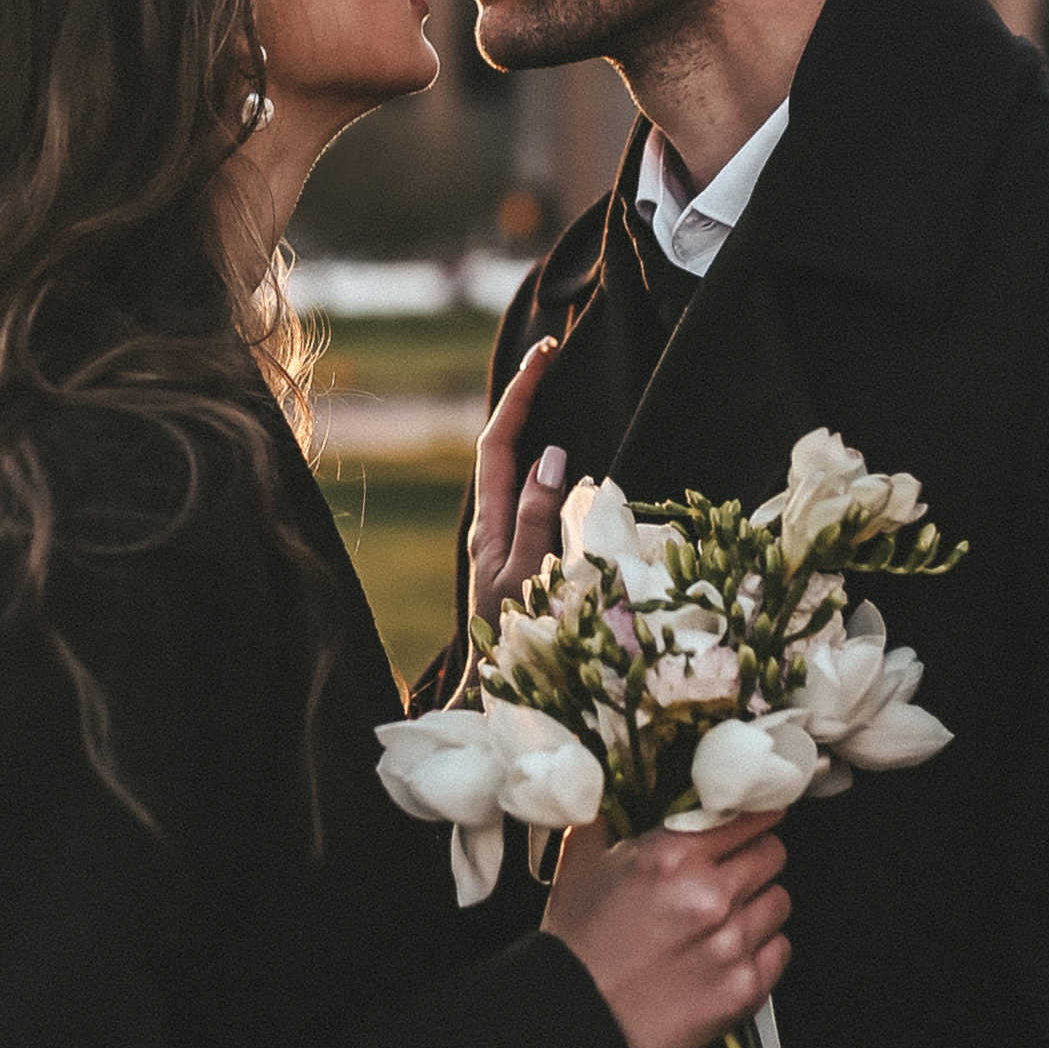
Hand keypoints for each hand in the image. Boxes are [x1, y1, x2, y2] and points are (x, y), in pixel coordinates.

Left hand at [467, 336, 566, 628]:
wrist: (493, 693)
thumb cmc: (514, 642)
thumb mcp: (530, 580)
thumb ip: (539, 519)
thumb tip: (551, 454)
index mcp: (490, 524)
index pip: (501, 442)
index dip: (520, 394)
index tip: (544, 354)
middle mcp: (489, 523)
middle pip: (501, 444)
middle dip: (522, 395)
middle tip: (550, 355)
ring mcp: (500, 538)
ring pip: (511, 466)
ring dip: (529, 422)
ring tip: (551, 385)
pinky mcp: (514, 553)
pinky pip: (525, 492)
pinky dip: (539, 460)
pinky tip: (559, 454)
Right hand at [541, 815, 789, 1047]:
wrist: (573, 1021)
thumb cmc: (575, 947)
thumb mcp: (579, 864)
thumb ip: (605, 819)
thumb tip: (615, 794)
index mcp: (673, 856)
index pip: (749, 816)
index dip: (752, 816)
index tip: (753, 819)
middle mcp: (710, 895)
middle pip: (773, 853)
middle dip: (756, 856)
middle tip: (734, 869)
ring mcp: (732, 944)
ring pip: (781, 901)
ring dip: (759, 903)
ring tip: (728, 916)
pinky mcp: (745, 989)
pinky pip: (781, 950)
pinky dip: (763, 947)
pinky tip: (732, 951)